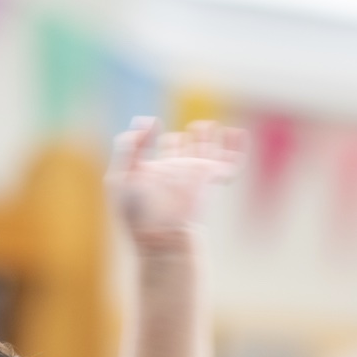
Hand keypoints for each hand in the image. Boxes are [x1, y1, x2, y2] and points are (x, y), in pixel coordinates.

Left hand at [107, 117, 245, 252]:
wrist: (163, 235)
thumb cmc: (138, 215)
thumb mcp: (119, 178)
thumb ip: (127, 146)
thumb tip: (146, 120)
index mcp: (153, 173)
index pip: (155, 150)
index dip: (151, 132)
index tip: (152, 124)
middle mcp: (174, 173)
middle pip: (185, 148)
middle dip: (191, 137)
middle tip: (195, 129)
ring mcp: (193, 174)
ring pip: (207, 151)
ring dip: (208, 137)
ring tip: (206, 126)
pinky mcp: (209, 177)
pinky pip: (230, 163)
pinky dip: (235, 148)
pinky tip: (236, 134)